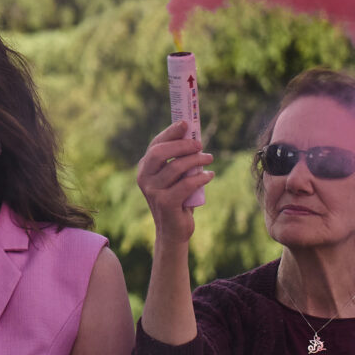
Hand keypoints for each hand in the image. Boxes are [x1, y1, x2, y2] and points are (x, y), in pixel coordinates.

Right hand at [134, 120, 212, 245]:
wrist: (173, 231)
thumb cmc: (178, 199)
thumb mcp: (176, 177)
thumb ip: (179, 160)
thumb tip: (194, 136)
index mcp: (145, 168)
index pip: (155, 145)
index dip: (170, 132)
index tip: (186, 123)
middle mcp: (144, 178)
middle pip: (160, 153)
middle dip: (182, 145)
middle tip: (200, 144)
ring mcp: (153, 191)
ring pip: (176, 167)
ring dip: (196, 160)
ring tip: (209, 159)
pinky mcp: (165, 203)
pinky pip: (186, 184)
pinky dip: (201, 177)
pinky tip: (209, 175)